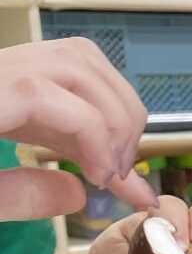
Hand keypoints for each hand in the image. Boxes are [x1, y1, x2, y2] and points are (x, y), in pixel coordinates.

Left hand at [0, 39, 150, 217]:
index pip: (42, 93)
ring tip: (114, 153)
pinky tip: (97, 137)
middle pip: (75, 65)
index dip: (90, 133)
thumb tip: (78, 193)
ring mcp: (6, 63)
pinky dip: (100, 97)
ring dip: (115, 105)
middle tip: (117, 170)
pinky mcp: (17, 70)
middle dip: (114, 120)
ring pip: (81, 57)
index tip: (104, 178)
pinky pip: (71, 66)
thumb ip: (19, 196)